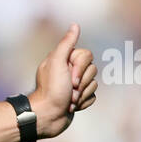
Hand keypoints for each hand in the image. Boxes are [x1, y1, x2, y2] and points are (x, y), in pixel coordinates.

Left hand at [29, 23, 97, 139]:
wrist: (47, 116)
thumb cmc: (51, 90)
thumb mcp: (57, 62)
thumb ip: (66, 43)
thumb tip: (75, 25)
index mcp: (63, 60)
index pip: (87, 55)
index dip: (81, 68)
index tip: (70, 78)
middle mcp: (69, 71)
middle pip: (92, 70)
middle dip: (81, 84)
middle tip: (68, 91)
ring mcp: (74, 85)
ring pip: (93, 84)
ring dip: (81, 95)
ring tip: (68, 101)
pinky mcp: (78, 98)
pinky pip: (92, 96)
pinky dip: (83, 103)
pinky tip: (71, 107)